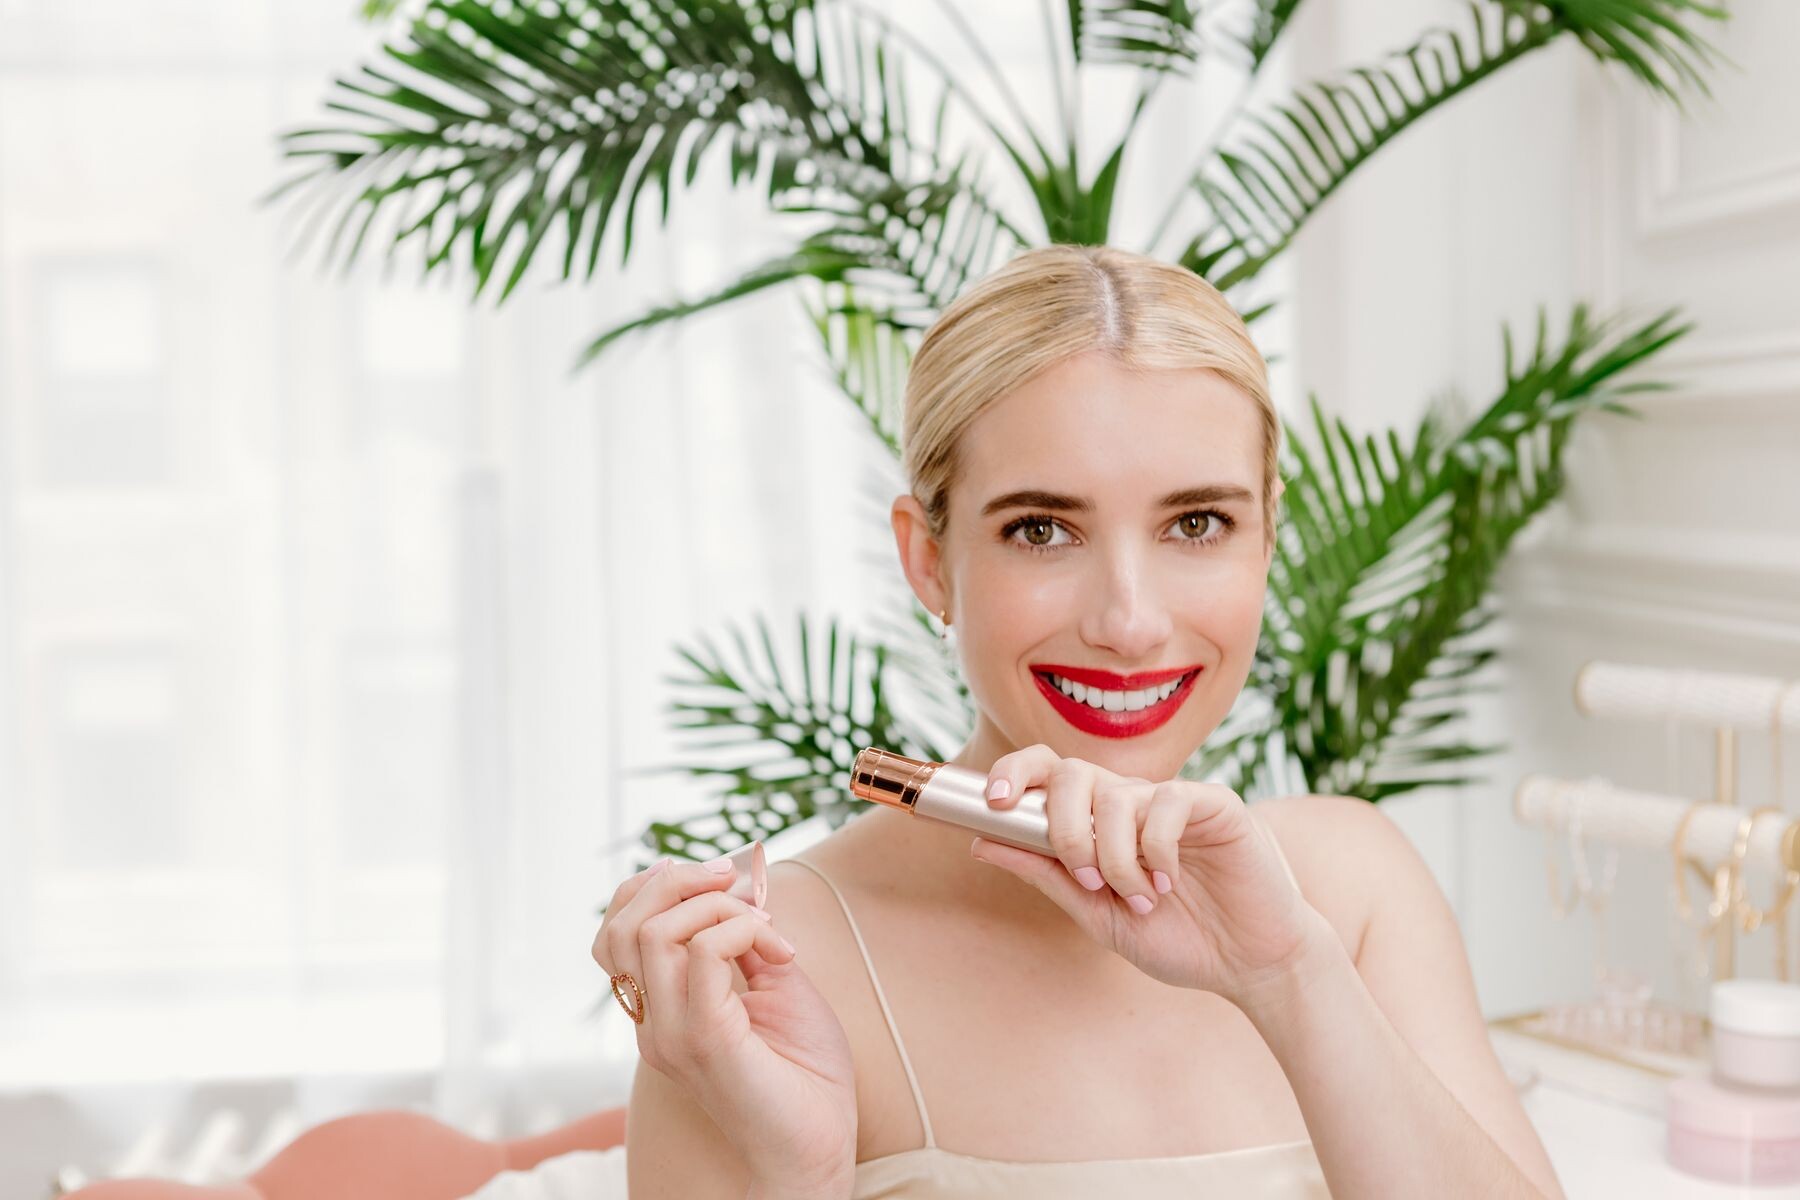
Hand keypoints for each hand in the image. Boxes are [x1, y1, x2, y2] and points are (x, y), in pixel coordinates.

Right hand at [595, 855, 855, 1191]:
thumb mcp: (776, 985)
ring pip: (654, 932)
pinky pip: (702, 953)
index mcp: (660, 1009)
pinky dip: (743, 929)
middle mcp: (653, 1022)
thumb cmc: (804, 1075)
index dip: (654, 886)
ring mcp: (671, 1033)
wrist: (819, 1147)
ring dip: (718, 905)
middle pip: (624, 923)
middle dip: (679, 880)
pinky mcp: (704, 1040)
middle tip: (736, 881)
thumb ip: (749, 939)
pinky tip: (780, 950)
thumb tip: (746, 885)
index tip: (716, 875)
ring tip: (767, 926)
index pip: (616, 931)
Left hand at [973, 744, 1332, 1008]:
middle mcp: (1132, 801)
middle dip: (1064, 828)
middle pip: (1072, 773)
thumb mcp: (1097, 914)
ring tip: (1141, 897)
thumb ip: (1046, 874)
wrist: (1251, 965)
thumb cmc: (1179, 938)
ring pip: (1115, 797)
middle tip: (1086, 879)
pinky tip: (1169, 880)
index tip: (993, 804)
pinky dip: (1155, 848)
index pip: (1049, 772)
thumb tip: (981, 841)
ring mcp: (1172, 798)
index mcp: (1100, 822)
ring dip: (1115, 857)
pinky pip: (1167, 802)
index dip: (1014, 773)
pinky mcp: (1215, 803)